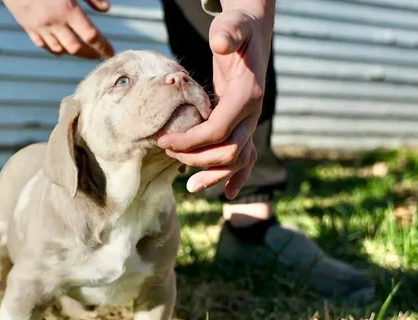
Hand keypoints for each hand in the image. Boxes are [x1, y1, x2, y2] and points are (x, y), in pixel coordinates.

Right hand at [3, 0, 114, 59]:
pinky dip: (55, 49)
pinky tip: (62, 47)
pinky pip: (43, 46)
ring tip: (81, 50)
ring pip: (59, 50)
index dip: (103, 47)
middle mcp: (54, 22)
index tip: (110, 54)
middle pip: (75, 48)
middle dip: (89, 54)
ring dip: (72, 52)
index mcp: (67, 9)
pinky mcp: (28, 27)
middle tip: (97, 55)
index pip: (91, 36)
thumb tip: (106, 9)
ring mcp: (39, 27)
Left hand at [158, 7, 272, 198]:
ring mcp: (251, 121)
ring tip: (191, 188)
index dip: (191, 140)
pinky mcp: (245, 125)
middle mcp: (253, 112)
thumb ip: (229, 32)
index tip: (164, 142)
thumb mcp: (232, 26)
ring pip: (238, 160)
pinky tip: (228, 196)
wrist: (251, 35)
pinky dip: (238, 178)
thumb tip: (221, 43)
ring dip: (215, 176)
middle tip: (169, 155)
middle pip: (229, 150)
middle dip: (197, 159)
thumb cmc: (235, 31)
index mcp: (247, 94)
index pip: (219, 129)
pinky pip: (247, 157)